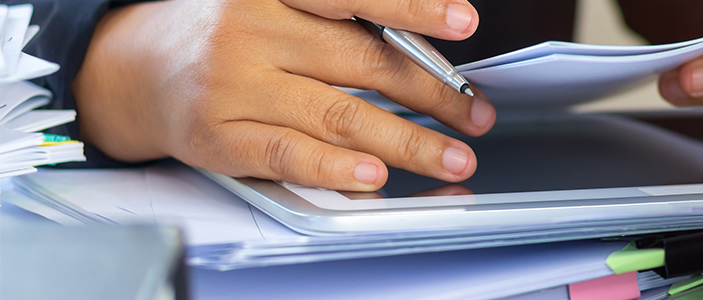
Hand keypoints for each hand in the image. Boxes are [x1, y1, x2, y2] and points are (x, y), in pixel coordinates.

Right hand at [73, 0, 494, 190]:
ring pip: (338, 114)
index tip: (463, 20)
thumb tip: (428, 58)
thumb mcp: (285, 10)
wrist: (134, 67)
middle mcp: (255, 30)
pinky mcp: (218, 135)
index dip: (411, 8)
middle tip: (475, 115)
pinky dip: (336, 167)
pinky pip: (287, 154)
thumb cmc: (233, 35)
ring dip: (406, 141)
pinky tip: (374, 175)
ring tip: (451, 156)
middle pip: (362, 62)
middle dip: (432, 93)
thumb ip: (346, 27)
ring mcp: (234, 84)